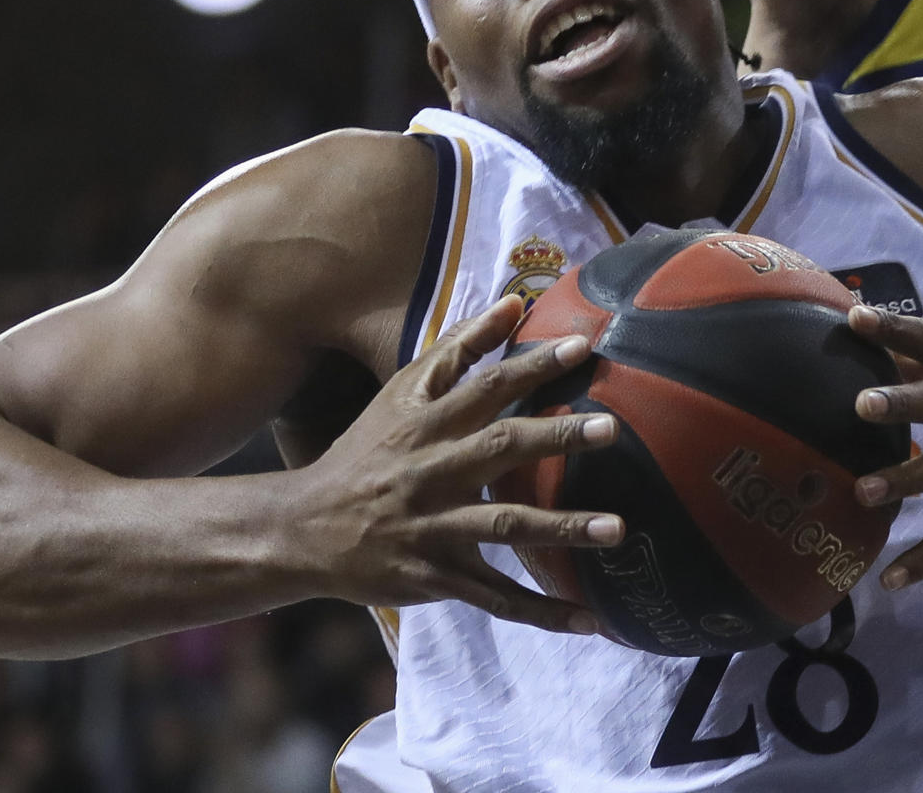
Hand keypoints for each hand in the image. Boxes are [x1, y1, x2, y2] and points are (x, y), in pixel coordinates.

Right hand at [297, 296, 621, 633]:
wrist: (303, 529)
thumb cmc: (365, 452)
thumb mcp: (400, 394)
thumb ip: (458, 348)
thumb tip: (514, 301)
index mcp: (425, 424)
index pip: (484, 388)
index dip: (530, 367)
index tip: (581, 349)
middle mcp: (431, 473)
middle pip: (499, 450)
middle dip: (556, 439)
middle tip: (612, 429)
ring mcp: (434, 529)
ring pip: (504, 527)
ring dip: (563, 528)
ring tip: (619, 529)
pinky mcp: (436, 577)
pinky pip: (497, 598)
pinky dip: (543, 612)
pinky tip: (591, 621)